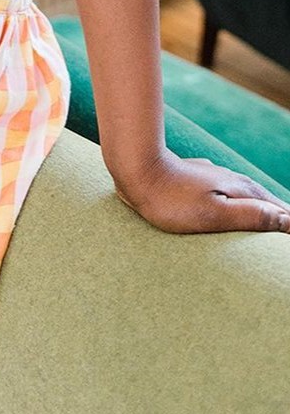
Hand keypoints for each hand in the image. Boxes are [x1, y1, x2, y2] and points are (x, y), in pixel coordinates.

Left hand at [112, 148, 289, 234]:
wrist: (138, 169)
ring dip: (264, 210)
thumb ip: (251, 217)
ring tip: (273, 225)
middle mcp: (235, 180)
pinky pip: (231, 193)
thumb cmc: (172, 200)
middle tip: (284, 235)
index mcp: (242, 190)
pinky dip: (242, 204)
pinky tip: (237, 208)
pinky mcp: (202, 179)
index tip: (286, 244)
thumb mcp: (214, 214)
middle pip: (269, 203)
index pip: (280, 212)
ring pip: (250, 196)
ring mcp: (218, 177)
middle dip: (281, 219)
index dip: (287, 227)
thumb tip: (288, 221)